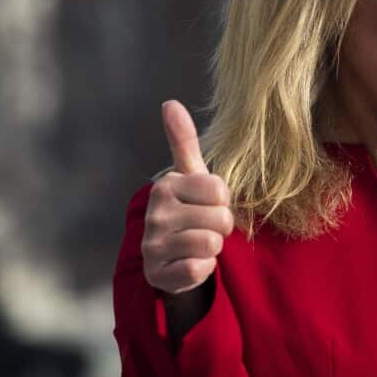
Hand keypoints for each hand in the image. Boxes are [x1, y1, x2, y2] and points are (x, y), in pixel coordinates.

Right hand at [141, 99, 234, 294]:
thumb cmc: (189, 211)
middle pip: (220, 219)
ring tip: (198, 244)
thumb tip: (170, 103)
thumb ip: (183, 142)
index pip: (220, 191)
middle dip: (220, 227)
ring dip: (213, 248)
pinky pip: (200, 269)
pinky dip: (203, 269)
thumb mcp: (190, 177)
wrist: (170, 258)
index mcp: (165, 186)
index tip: (209, 205)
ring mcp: (153, 245)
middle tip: (205, 228)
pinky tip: (190, 263)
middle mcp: (154, 214)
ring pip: (211, 244)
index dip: (223, 202)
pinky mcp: (158, 274)